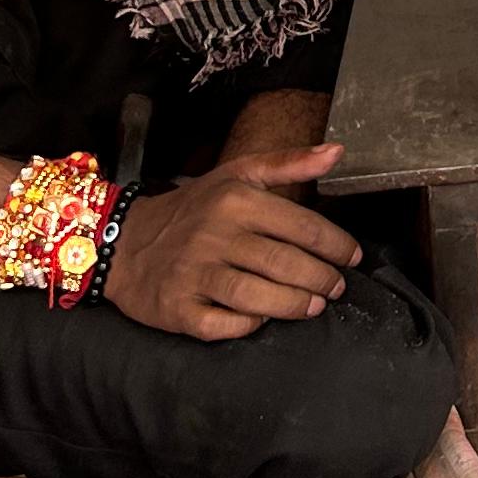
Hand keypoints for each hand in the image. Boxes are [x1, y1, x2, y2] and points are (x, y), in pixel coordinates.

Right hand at [103, 144, 361, 341]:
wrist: (125, 241)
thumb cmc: (193, 209)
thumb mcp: (237, 175)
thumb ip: (289, 163)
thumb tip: (337, 152)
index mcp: (235, 200)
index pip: (302, 225)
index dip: (336, 245)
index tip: (352, 257)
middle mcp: (215, 236)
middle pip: (283, 263)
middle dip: (321, 278)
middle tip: (337, 287)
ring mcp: (194, 274)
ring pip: (256, 296)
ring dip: (293, 305)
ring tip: (314, 306)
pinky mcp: (177, 309)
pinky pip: (220, 325)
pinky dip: (247, 325)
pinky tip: (263, 319)